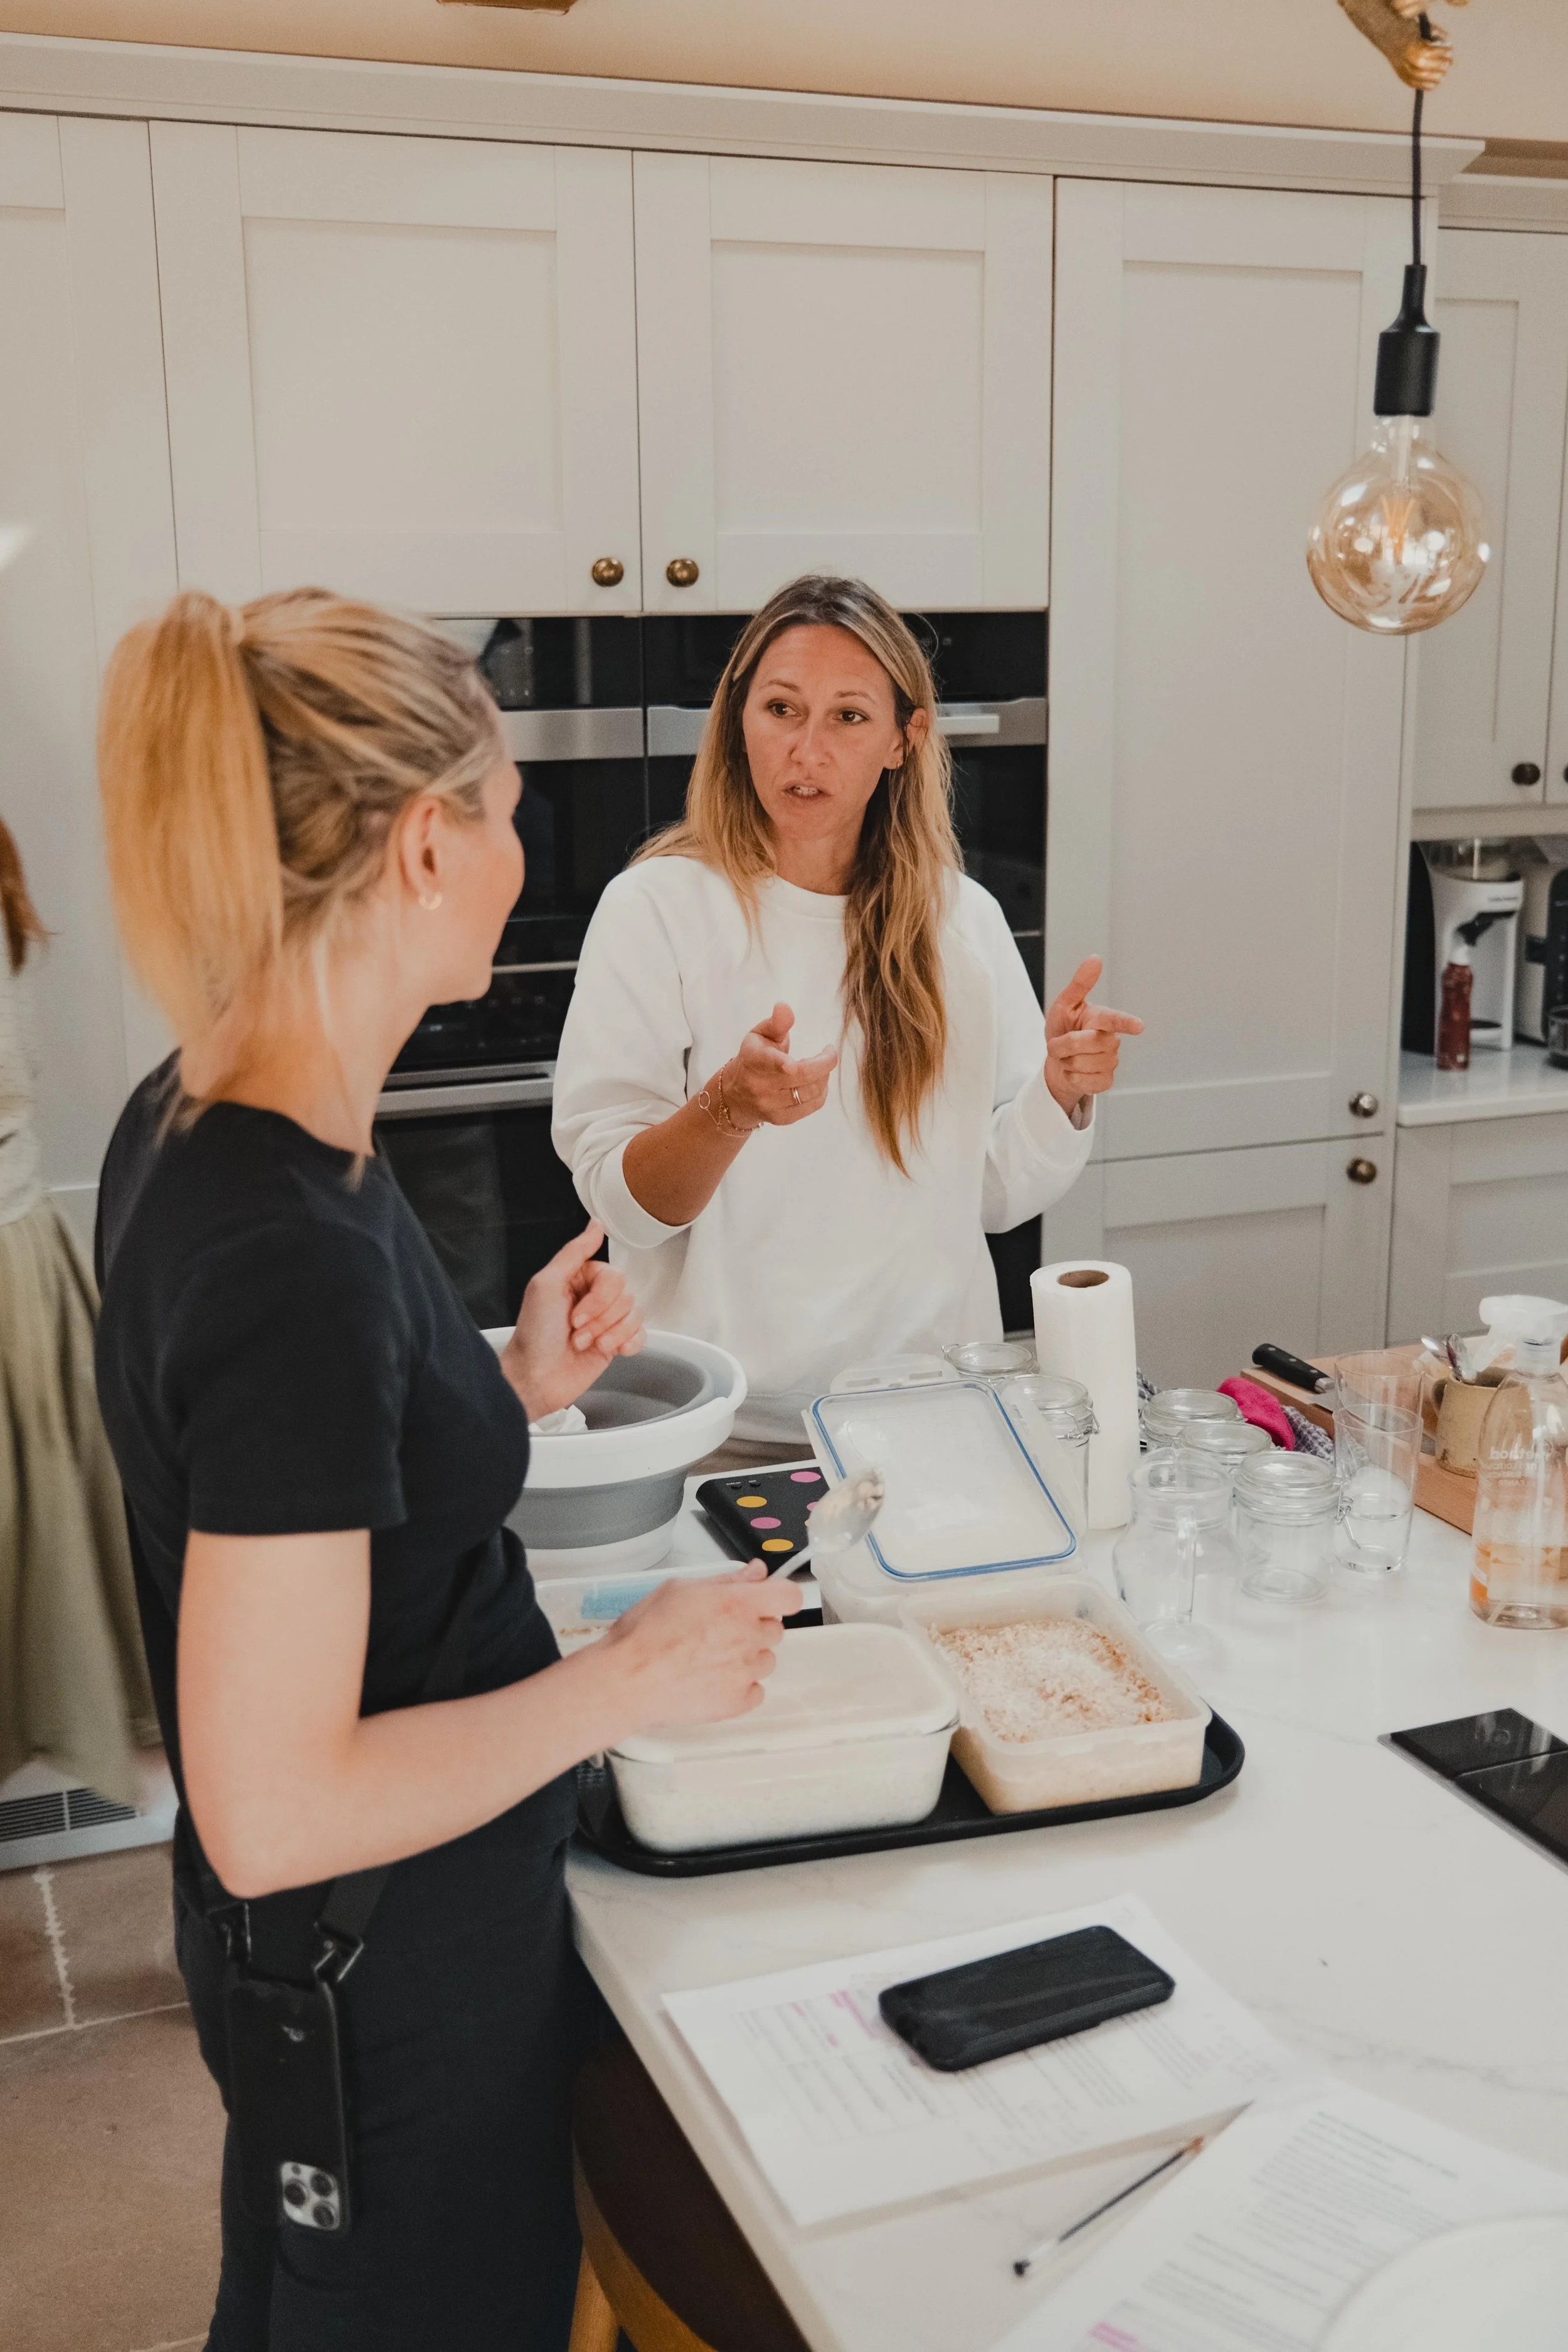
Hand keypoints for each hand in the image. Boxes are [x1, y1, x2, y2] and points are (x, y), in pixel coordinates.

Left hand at [502, 1221, 642, 1420]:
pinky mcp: (614, 1344)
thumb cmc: (534, 1335)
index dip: (598, 1297)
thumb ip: (574, 1252)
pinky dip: (627, 1344)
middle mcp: (593, 1298)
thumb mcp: (546, 1284)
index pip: (612, 1275)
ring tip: (583, 1344)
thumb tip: (595, 1226)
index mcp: (577, 1279)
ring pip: (635, 1315)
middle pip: (626, 1296)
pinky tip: (609, 1349)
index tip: (574, 1312)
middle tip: (576, 1330)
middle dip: (601, 1319)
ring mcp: (605, 1322)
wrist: (535, 1379)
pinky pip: (641, 1335)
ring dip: (609, 1334)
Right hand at [598, 1562, 801, 1731]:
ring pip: (766, 1661)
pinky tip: (713, 1679)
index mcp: (737, 1604)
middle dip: (754, 1627)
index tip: (767, 1600)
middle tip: (721, 1629)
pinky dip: (740, 1687)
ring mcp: (744, 1673)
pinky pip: (755, 1692)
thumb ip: (726, 1580)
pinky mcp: (736, 1702)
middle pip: (775, 1629)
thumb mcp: (680, 1589)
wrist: (626, 1679)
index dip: (779, 1596)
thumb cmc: (644, 1634)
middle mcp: (747, 1638)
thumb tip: (755, 1573)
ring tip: (711, 1657)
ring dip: (748, 1657)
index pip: (789, 1597)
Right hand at [714, 1002, 837, 1132]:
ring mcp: (769, 1105)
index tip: (795, 1062)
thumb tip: (784, 1006)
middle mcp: (758, 1086)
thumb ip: (776, 1022)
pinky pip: (813, 1105)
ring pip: (811, 1092)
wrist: (736, 1094)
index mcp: (752, 1060)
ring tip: (820, 1066)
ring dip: (824, 1076)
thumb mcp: (760, 1035)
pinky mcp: (781, 1119)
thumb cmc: (755, 1057)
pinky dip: (822, 1091)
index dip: (783, 1064)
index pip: (769, 1063)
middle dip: (824, 1062)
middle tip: (829, 1052)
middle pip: (801, 1076)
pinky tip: (817, 1082)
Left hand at [1044, 956, 1143, 1118]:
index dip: (1126, 1023)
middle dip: (1064, 1044)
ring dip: (1067, 1062)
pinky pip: (1087, 1082)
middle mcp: (1111, 1040)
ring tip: (1067, 1058)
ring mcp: (1111, 1062)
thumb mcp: (1064, 1005)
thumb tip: (1095, 958)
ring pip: (1085, 1064)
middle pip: (1088, 1043)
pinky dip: (1073, 1078)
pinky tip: (1074, 1072)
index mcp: (1102, 1019)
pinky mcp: (1106, 1081)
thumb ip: (1080, 984)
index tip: (1138, 1026)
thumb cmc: (1063, 1029)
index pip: (1115, 1020)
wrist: (1056, 1060)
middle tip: (1058, 1043)